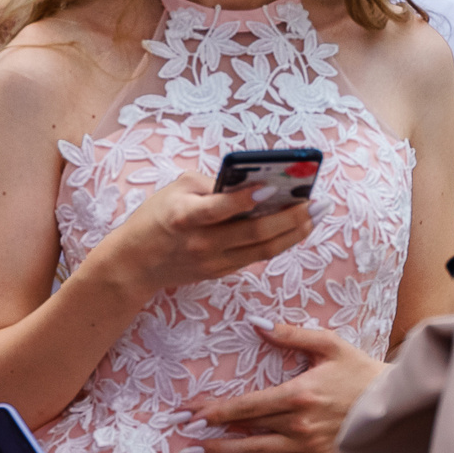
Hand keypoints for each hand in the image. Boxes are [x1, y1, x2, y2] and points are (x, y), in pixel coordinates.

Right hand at [95, 172, 317, 301]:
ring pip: (264, 250)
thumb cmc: (156, 216)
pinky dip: (282, 241)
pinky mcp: (221, 272)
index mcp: (184, 217)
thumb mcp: (176, 188)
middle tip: (316, 201)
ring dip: (295, 232)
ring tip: (317, 214)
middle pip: (254, 233)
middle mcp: (202, 243)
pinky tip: (298, 227)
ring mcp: (213, 262)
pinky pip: (258, 256)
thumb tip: (254, 181)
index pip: (220, 210)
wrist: (136, 263)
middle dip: (291, 217)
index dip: (247, 199)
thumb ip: (213, 184)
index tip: (274, 187)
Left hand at [185, 325, 386, 452]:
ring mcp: (307, 445)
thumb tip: (255, 321)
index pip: (246, 404)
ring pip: (258, 452)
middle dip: (210, 431)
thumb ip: (290, 333)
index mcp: (298, 394)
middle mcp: (299, 423)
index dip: (215, 408)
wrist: (394, 404)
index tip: (189, 410)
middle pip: (246, 429)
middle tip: (180, 434)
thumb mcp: (329, 344)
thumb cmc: (360, 371)